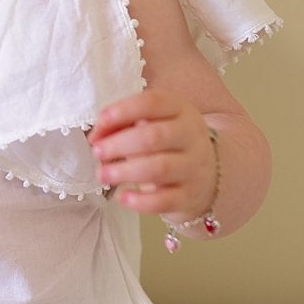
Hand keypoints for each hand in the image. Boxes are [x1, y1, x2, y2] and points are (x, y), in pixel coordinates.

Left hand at [87, 90, 216, 219]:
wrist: (207, 178)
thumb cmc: (168, 146)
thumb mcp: (152, 124)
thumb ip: (122, 124)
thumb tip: (96, 136)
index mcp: (180, 110)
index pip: (154, 102)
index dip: (124, 110)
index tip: (101, 120)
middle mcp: (191, 136)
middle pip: (154, 137)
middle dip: (119, 144)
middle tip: (98, 152)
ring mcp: (194, 168)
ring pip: (159, 168)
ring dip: (124, 171)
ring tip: (103, 174)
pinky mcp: (190, 197)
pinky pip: (164, 200)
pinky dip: (140, 201)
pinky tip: (122, 197)